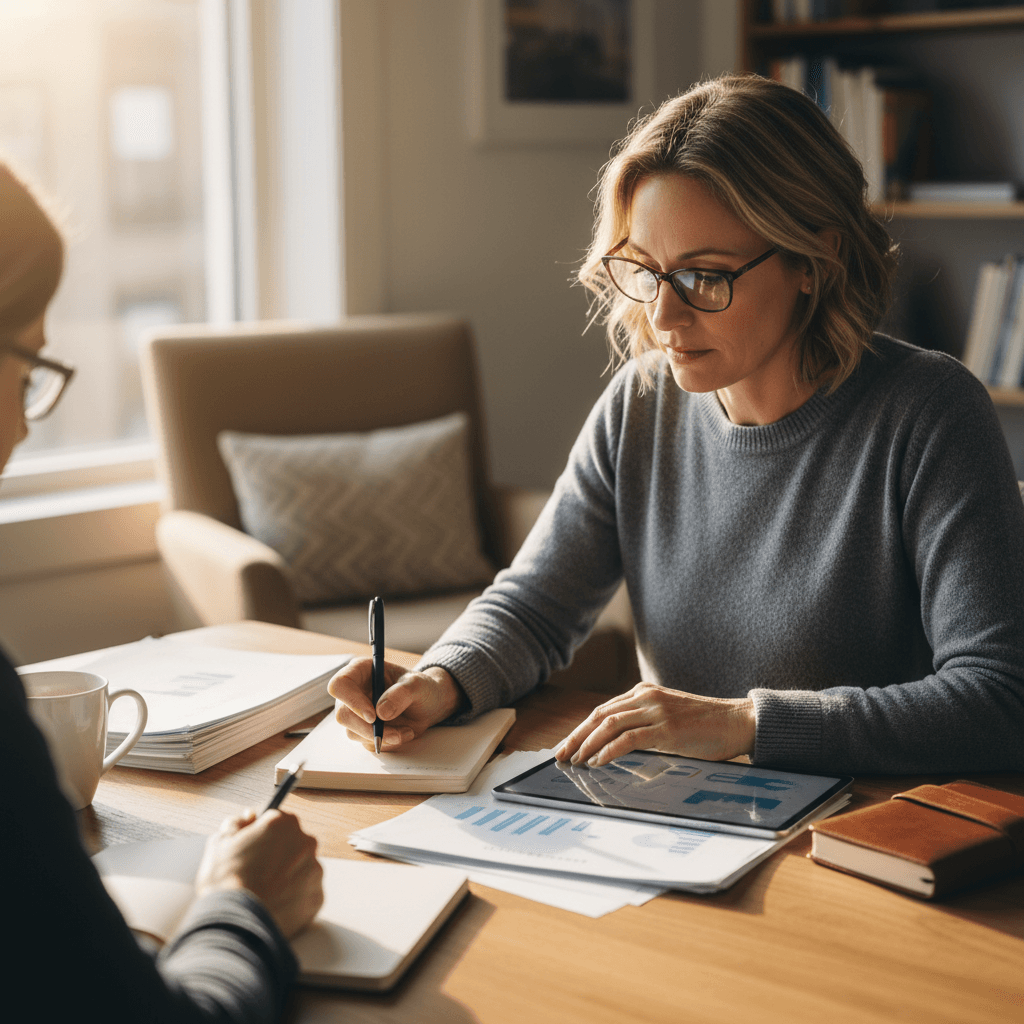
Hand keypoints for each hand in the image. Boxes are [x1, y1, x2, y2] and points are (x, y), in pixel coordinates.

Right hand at [195, 809, 323, 938]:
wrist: (234, 924)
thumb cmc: (225, 882)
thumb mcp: (219, 843)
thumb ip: (236, 823)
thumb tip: (248, 817)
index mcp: (283, 823)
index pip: (277, 823)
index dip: (262, 837)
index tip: (253, 851)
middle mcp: (305, 842)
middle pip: (293, 845)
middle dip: (278, 856)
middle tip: (256, 875)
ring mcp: (314, 870)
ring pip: (302, 870)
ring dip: (288, 878)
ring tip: (264, 894)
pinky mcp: (317, 897)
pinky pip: (307, 894)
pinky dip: (294, 900)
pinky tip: (274, 906)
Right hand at [327, 657, 466, 751]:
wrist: (428, 705)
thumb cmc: (421, 688)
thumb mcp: (418, 685)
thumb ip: (401, 694)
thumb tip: (381, 712)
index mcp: (361, 671)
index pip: (340, 685)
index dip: (352, 701)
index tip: (373, 716)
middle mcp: (354, 692)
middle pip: (343, 714)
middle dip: (369, 729)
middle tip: (396, 733)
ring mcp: (356, 713)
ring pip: (353, 733)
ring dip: (382, 737)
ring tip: (407, 730)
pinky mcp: (363, 730)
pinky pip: (367, 743)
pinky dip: (387, 743)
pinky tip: (403, 733)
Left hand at [553, 682, 755, 766]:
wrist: (737, 722)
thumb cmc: (705, 726)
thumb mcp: (668, 718)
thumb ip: (644, 724)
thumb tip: (615, 746)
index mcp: (644, 693)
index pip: (603, 710)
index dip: (581, 728)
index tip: (567, 745)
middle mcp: (646, 697)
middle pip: (599, 715)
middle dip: (576, 736)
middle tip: (560, 755)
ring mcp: (656, 711)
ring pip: (609, 724)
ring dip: (587, 744)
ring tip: (575, 761)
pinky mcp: (667, 728)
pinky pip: (629, 739)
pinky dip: (608, 750)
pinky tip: (597, 762)